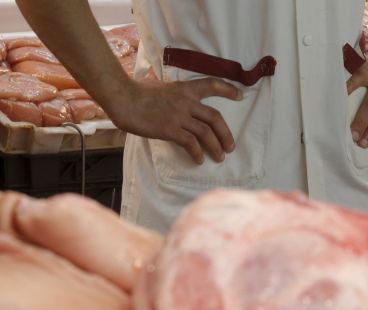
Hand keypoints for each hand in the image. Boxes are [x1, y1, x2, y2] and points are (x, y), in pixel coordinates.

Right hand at [108, 77, 240, 164]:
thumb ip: (174, 98)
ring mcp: (178, 115)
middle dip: (226, 134)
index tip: (239, 95)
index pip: (211, 85)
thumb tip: (179, 110)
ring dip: (216, 147)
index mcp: (184, 89)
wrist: (121, 96)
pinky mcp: (169, 128)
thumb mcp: (162, 89)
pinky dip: (198, 153)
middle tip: (230, 147)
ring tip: (219, 157)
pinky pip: (190, 143)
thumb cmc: (136, 93)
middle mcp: (186, 102)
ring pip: (206, 133)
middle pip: (215, 118)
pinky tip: (199, 160)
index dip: (227, 90)